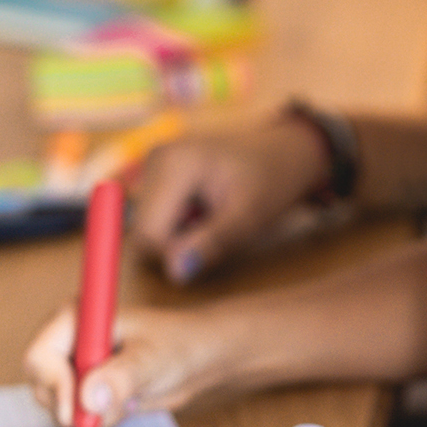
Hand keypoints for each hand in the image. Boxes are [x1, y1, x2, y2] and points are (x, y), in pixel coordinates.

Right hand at [22, 302, 232, 426]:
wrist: (199, 358)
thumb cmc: (179, 345)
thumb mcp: (152, 360)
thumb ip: (121, 378)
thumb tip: (87, 400)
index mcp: (77, 318)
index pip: (41, 355)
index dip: (53, 385)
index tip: (75, 412)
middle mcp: (71, 341)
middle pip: (43, 384)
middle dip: (69, 406)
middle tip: (103, 416)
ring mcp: (78, 366)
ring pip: (59, 405)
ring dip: (87, 417)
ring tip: (124, 403)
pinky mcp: (89, 388)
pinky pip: (78, 415)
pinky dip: (96, 421)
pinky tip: (124, 407)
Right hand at [134, 119, 328, 283]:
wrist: (282, 152)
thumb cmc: (272, 180)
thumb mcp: (250, 217)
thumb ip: (212, 243)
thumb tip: (175, 273)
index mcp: (172, 163)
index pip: (148, 235)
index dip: (178, 253)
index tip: (214, 241)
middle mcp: (154, 159)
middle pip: (143, 232)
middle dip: (178, 243)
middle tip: (218, 225)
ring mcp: (152, 164)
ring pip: (147, 228)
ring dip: (180, 235)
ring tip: (214, 216)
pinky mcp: (156, 173)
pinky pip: (155, 217)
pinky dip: (179, 224)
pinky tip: (205, 210)